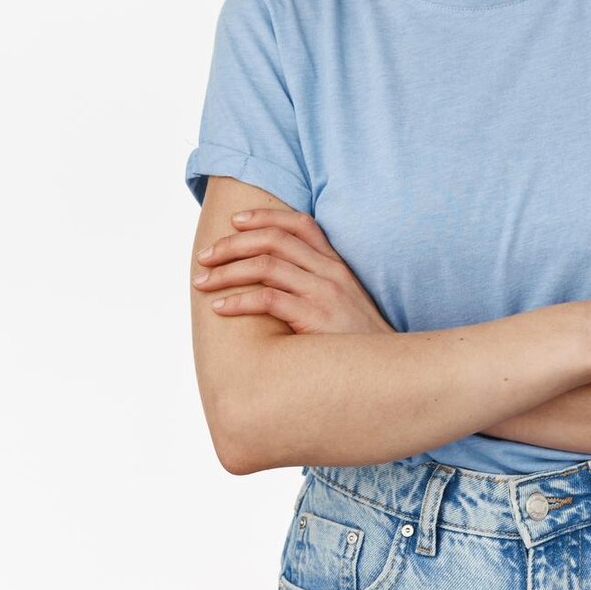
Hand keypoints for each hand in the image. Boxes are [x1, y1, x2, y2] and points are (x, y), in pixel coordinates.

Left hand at [192, 208, 394, 334]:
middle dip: (232, 244)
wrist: (388, 373)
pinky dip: (238, 301)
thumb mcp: (343, 303)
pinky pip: (268, 299)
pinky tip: (220, 307)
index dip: (264, 216)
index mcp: (336, 264)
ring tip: (202, 282)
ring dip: (227, 271)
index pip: (299, 223)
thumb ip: (316, 285)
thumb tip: (273, 281)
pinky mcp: (316, 318)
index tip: (235, 222)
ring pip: (265, 266)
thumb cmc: (358, 343)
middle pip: (274, 240)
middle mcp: (331, 272)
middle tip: (204, 257)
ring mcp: (325, 293)